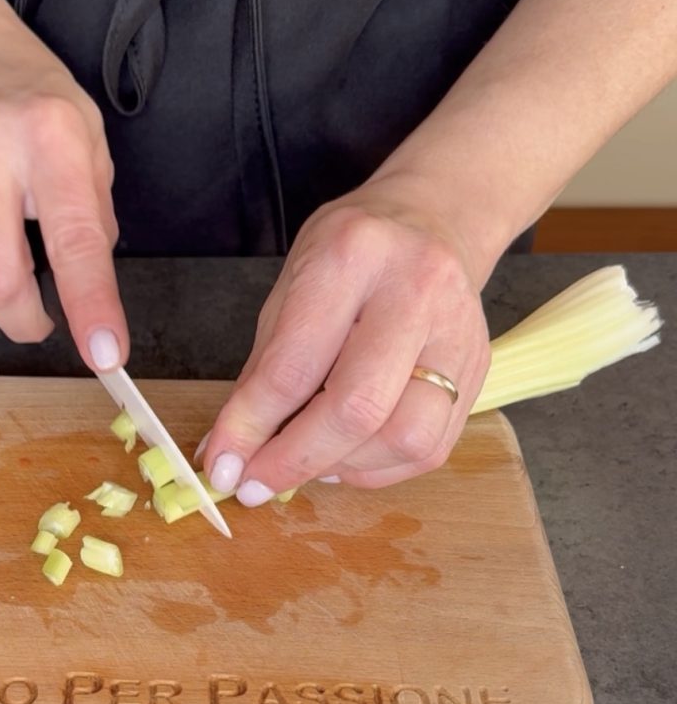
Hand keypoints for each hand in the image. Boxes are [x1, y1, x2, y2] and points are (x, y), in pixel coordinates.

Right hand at [0, 8, 126, 370]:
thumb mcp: (88, 134)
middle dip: (23, 319)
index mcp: (51, 136)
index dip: (91, 305)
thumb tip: (89, 283)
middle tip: (42, 321)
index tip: (106, 355)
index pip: (75, 239)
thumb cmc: (32, 92)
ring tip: (8, 223)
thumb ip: (93, 210)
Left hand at [201, 185, 491, 500]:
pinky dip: (377, 468)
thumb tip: (230, 449)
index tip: (224, 465)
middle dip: (296, 460)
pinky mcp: (480, 370)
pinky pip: (430, 448)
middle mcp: (414, 291)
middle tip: (258, 483)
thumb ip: (263, 370)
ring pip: (405, 438)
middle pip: (359, 407)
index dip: (251, 426)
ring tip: (306, 461)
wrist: (432, 220)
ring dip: (343, 467)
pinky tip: (345, 455)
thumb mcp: (290, 288)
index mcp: (352, 257)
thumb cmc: (349, 254)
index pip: (294, 365)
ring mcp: (458, 332)